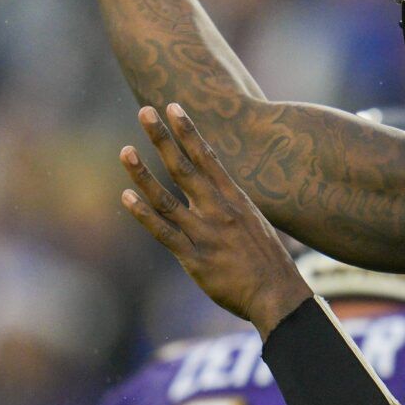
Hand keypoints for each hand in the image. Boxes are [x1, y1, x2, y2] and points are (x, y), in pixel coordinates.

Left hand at [119, 104, 312, 333]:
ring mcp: (205, 233)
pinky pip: (164, 232)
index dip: (188, 132)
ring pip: (167, 198)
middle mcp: (218, 210)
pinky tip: (127, 197)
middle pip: (184, 168)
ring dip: (143, 174)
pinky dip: (144, 214)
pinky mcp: (194, 258)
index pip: (207, 157)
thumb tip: (214, 195)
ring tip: (125, 150)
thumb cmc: (268, 263)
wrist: (278, 296)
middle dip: (163, 138)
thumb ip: (231, 207)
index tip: (173, 107)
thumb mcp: (254, 224)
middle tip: (145, 112)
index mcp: (235, 199)